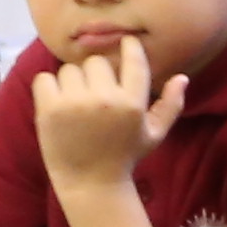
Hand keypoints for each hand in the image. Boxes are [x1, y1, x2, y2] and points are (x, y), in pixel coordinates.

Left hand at [28, 37, 181, 190]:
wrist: (91, 184)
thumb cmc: (124, 157)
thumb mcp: (154, 134)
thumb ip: (170, 105)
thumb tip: (181, 77)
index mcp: (132, 104)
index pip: (133, 62)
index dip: (129, 47)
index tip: (125, 42)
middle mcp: (105, 100)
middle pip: (97, 62)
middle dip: (96, 74)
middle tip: (94, 92)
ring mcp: (75, 104)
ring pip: (70, 70)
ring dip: (72, 82)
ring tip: (76, 101)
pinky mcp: (49, 110)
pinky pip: (44, 79)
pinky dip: (48, 87)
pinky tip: (57, 103)